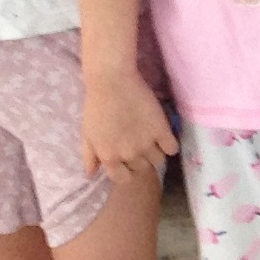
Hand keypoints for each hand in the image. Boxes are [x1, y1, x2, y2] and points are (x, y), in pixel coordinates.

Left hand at [81, 67, 178, 181]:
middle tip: (139, 144)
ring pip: (158, 160)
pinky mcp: (162, 130)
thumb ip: (90, 157)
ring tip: (152, 138)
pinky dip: (169, 144)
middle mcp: (129, 155)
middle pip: (143, 168)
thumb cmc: (96, 105)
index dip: (127, 169)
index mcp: (109, 157)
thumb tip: (92, 174)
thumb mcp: (87, 134)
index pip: (123, 178)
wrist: (112, 81)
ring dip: (156, 152)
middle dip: (141, 159)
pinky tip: (163, 134)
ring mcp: (146, 144)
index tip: (128, 159)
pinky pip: (172, 148)